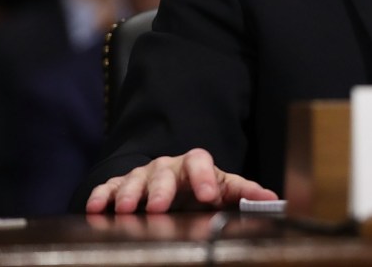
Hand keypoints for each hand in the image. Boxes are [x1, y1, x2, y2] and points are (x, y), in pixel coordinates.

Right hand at [84, 148, 277, 212]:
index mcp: (194, 165)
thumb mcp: (223, 189)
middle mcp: (167, 167)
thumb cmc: (199, 189)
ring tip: (128, 209)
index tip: (209, 197)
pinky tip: (97, 208)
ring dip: (130, 194)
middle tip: (159, 206)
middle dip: (162, 189)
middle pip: (164, 172)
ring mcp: (141, 175)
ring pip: (134, 179)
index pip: (200, 162)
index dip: (205, 178)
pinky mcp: (119, 186)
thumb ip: (244, 193)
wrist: (170, 187)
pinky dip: (102, 196)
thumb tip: (273, 198)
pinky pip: (108, 188)